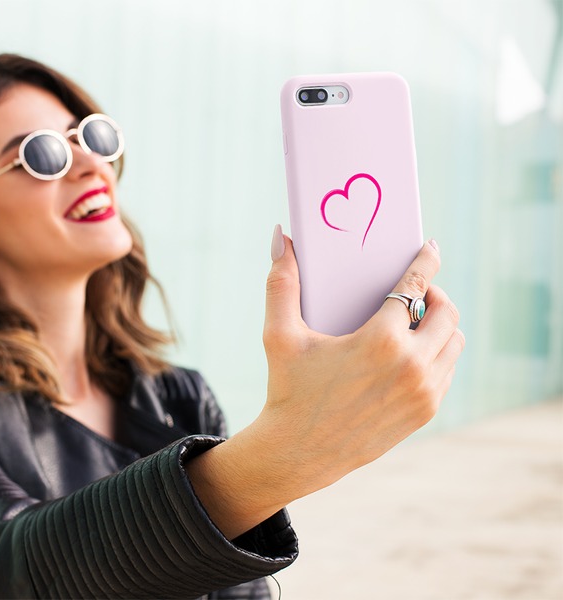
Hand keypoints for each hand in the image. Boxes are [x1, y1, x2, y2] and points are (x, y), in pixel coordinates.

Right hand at [186, 228, 463, 538]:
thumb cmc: (288, 390)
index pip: (415, 287)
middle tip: (416, 292)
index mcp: (380, 341)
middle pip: (447, 312)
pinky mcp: (425, 412)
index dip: (426, 261)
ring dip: (441, 325)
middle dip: (435, 294)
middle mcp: (411, 365)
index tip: (431, 247)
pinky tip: (414, 352)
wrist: (299, 453)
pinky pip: (447, 370)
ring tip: (417, 322)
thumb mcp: (280, 335)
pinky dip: (438, 354)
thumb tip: (280, 236)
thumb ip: (281, 282)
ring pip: (454, 342)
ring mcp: (423, 392)